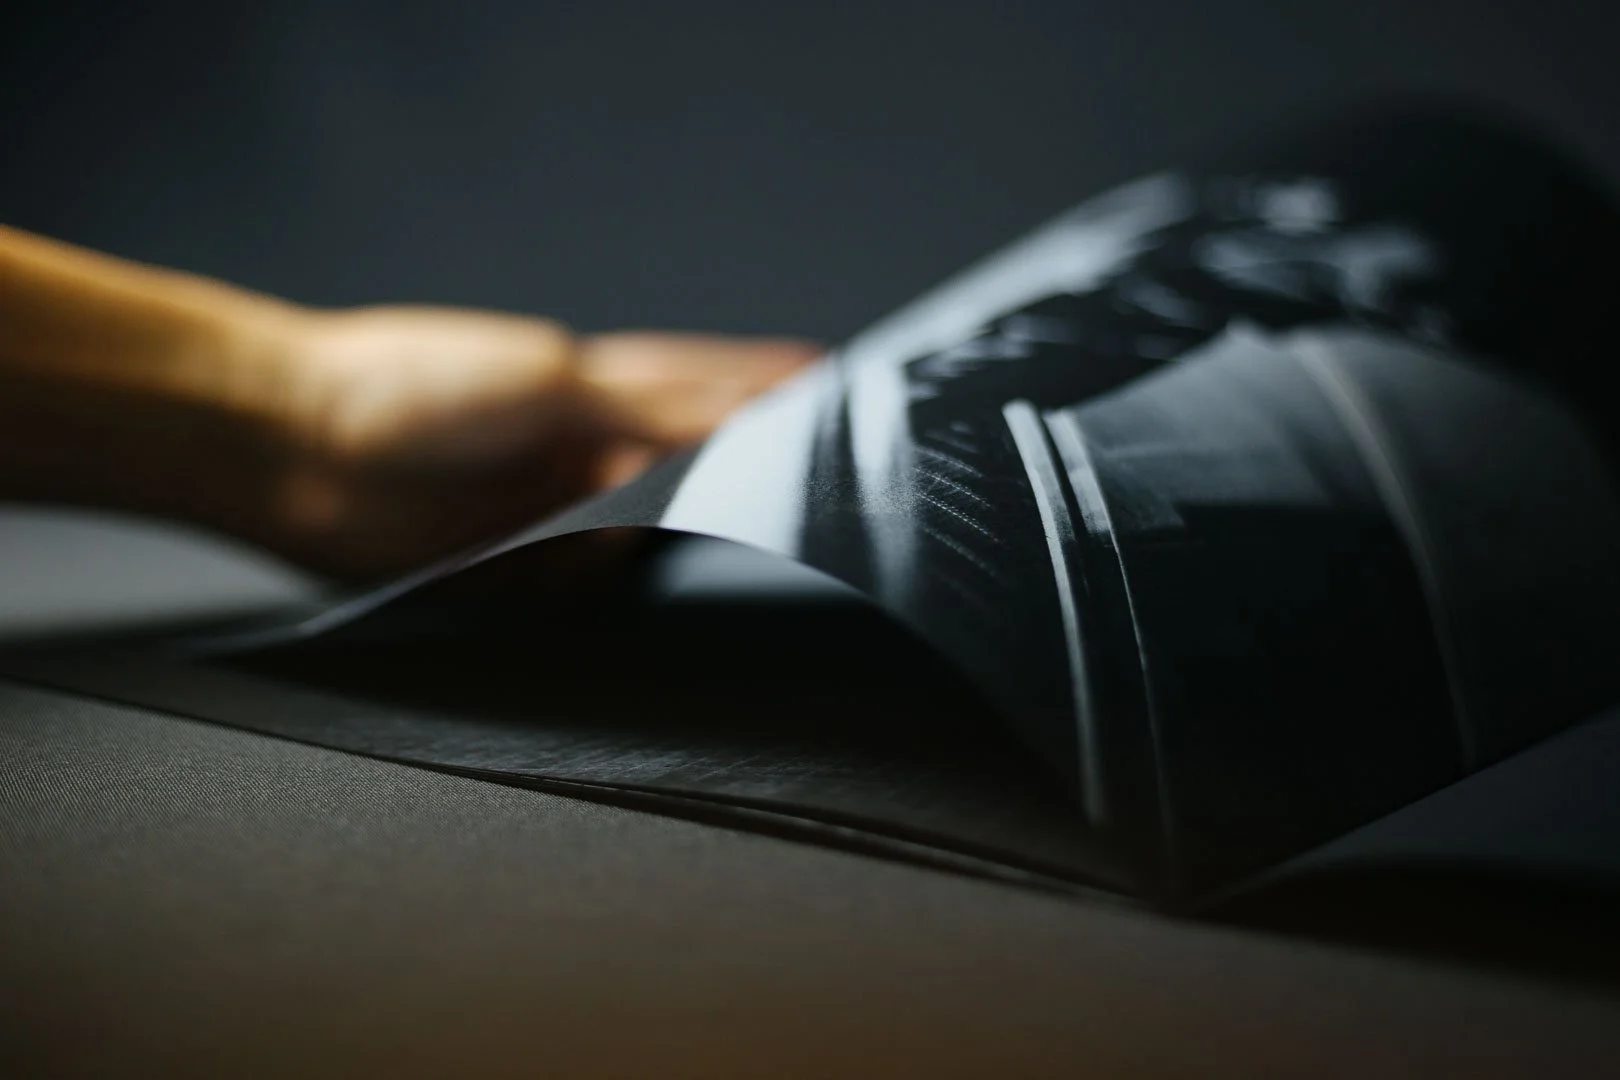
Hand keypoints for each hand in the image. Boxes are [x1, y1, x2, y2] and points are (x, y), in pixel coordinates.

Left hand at [262, 307, 817, 579]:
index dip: (765, 395)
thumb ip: (653, 409)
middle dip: (748, 480)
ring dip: (689, 541)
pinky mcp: (515, 574)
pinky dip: (625, 588)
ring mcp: (550, 513)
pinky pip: (592, 590)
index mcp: (590, 384)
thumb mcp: (552, 381)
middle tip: (826, 496)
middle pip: (687, 469)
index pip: (702, 389)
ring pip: (649, 535)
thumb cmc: (415, 385)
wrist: (291, 446)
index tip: (835, 398)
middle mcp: (579, 450)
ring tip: (762, 549)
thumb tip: (744, 420)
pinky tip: (659, 587)